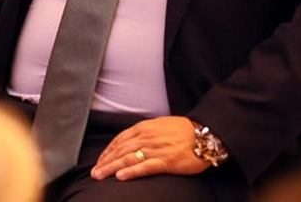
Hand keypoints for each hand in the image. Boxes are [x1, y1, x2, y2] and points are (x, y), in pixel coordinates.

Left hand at [91, 116, 207, 180]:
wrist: (206, 134)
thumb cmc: (184, 131)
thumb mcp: (161, 125)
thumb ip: (145, 132)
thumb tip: (130, 141)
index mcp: (146, 128)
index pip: (120, 140)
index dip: (108, 151)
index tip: (100, 161)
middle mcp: (148, 137)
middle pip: (121, 150)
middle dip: (105, 162)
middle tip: (94, 173)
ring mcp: (156, 149)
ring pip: (128, 159)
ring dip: (111, 168)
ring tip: (100, 176)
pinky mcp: (166, 161)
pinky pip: (145, 167)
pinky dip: (132, 171)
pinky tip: (121, 176)